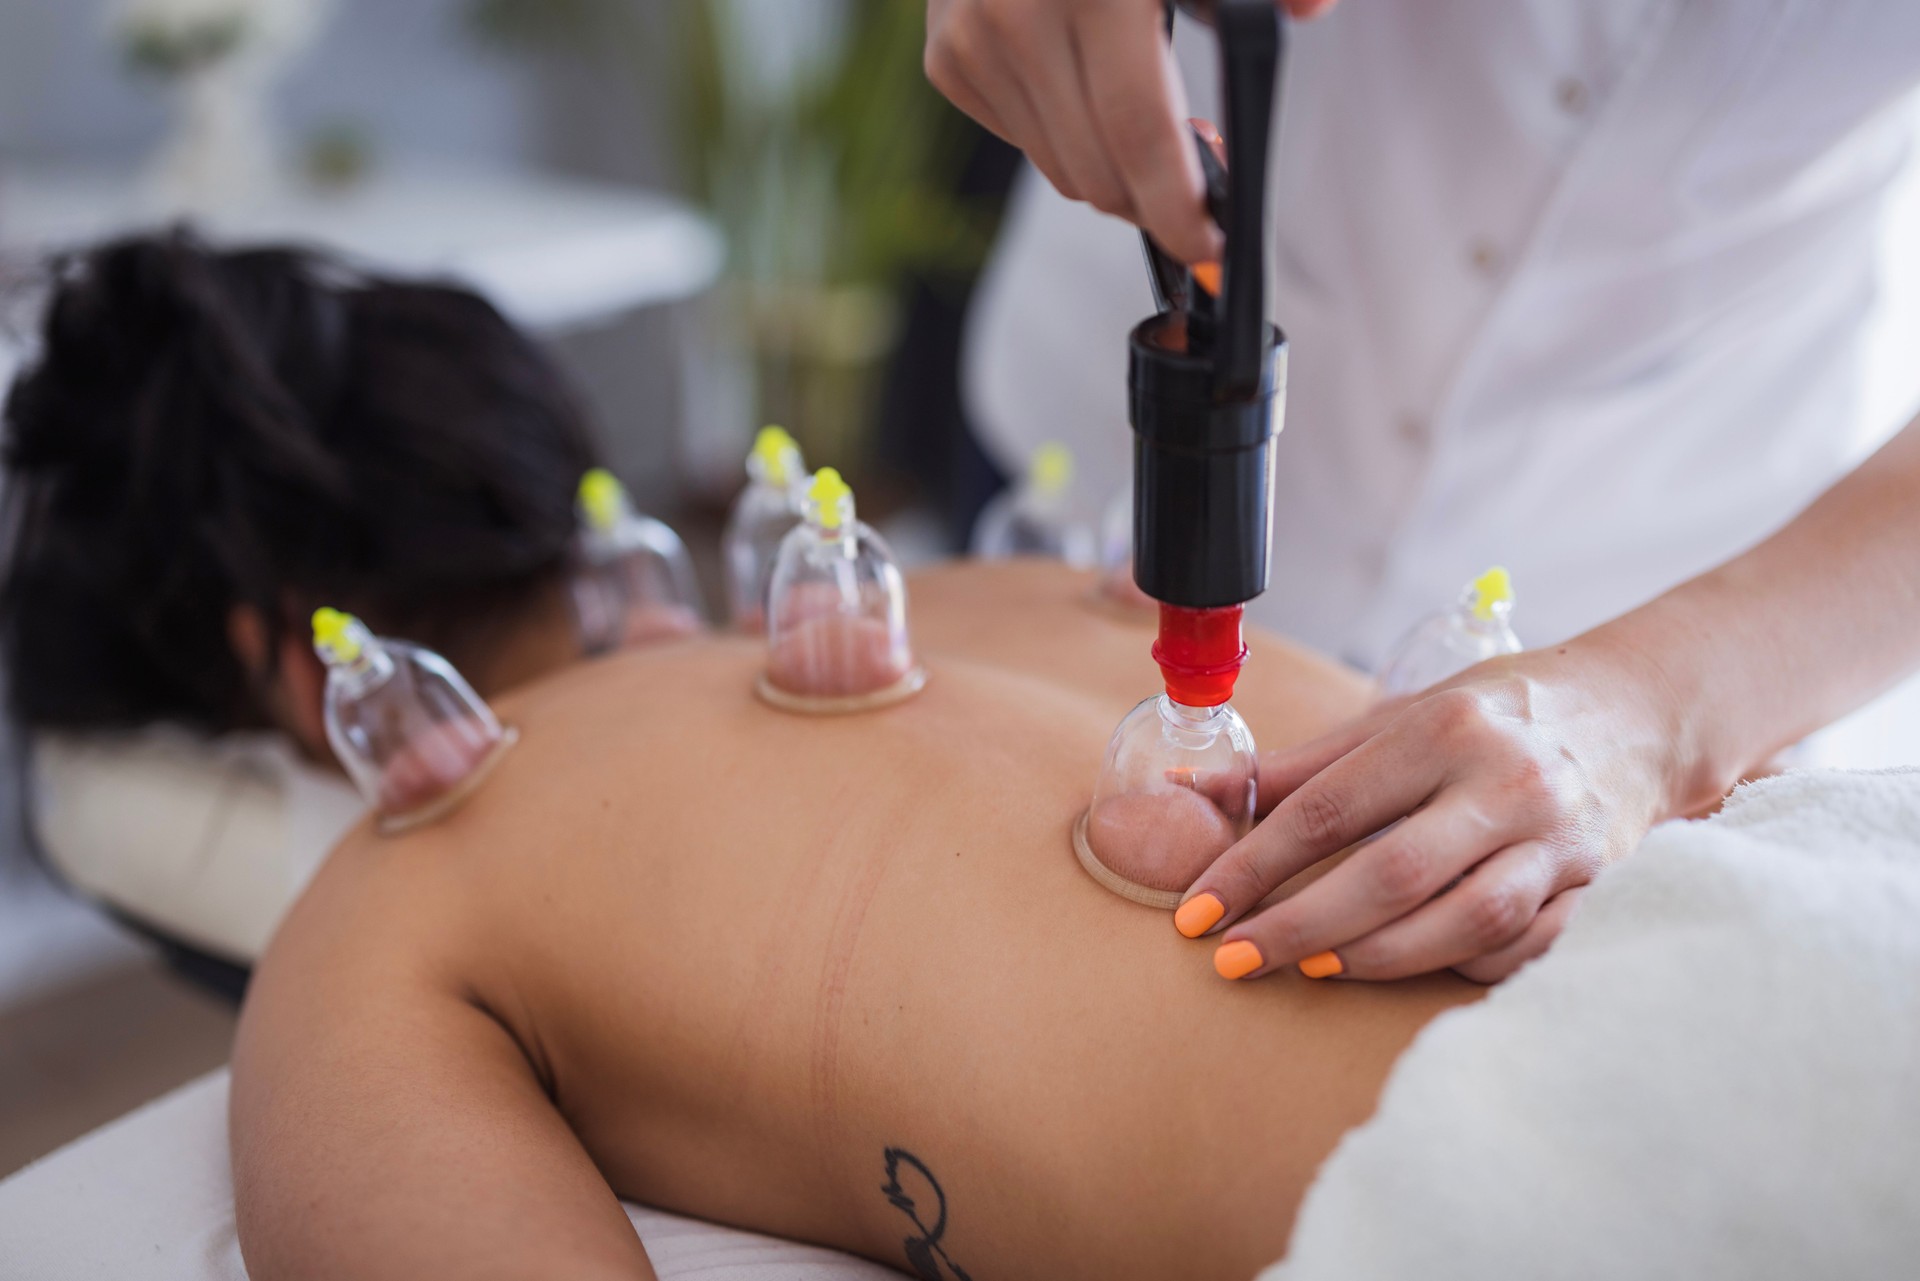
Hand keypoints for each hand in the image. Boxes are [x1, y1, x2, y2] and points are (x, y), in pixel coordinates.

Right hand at [924, 0, 1336, 265]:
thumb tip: (1311, 8)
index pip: (1139, 134)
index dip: (1178, 208)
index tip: (1209, 245)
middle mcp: (1019, 17)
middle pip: (1099, 173)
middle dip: (1154, 198)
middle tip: (1195, 170)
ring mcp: (973, 41)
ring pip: (1061, 170)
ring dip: (1112, 168)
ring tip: (1145, 118)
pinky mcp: (948, 58)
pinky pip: (1023, 140)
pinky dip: (1064, 133)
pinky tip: (1086, 83)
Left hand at [1176, 635, 1687, 982]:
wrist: (1635, 716)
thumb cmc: (1491, 717)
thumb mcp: (1399, 719)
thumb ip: (1301, 766)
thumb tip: (1192, 794)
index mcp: (1444, 730)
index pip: (1327, 809)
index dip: (1251, 865)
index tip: (1195, 910)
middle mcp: (1506, 785)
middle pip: (1389, 875)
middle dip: (1299, 927)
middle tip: (1233, 960)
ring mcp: (1558, 843)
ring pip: (1462, 922)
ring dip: (1376, 957)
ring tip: (1312, 968)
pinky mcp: (1595, 889)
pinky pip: (1520, 949)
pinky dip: (1458, 965)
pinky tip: (1404, 965)